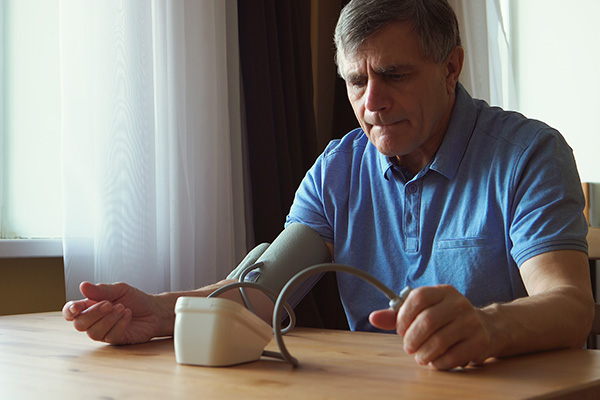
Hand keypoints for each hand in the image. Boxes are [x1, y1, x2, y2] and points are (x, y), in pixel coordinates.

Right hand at [62, 282, 172, 344]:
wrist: (154, 310)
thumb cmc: (135, 299)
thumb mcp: (120, 289)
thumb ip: (101, 290)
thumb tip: (83, 286)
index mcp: (90, 306)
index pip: (71, 311)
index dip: (70, 311)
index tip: (78, 307)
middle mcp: (94, 321)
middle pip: (80, 324)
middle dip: (94, 313)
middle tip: (110, 304)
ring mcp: (103, 332)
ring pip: (93, 332)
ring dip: (109, 319)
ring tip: (122, 308)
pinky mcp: (115, 340)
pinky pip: (110, 336)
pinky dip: (119, 324)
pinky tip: (128, 314)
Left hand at [369, 285, 492, 369]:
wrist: (485, 327)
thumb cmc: (445, 318)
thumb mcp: (423, 311)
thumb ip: (397, 314)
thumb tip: (373, 317)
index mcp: (443, 291)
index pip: (418, 297)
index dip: (404, 316)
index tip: (400, 330)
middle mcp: (459, 303)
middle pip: (428, 321)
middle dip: (412, 338)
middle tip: (408, 347)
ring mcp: (472, 322)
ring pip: (439, 341)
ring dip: (423, 353)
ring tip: (420, 356)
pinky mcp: (480, 341)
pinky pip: (453, 356)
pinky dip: (438, 363)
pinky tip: (434, 361)